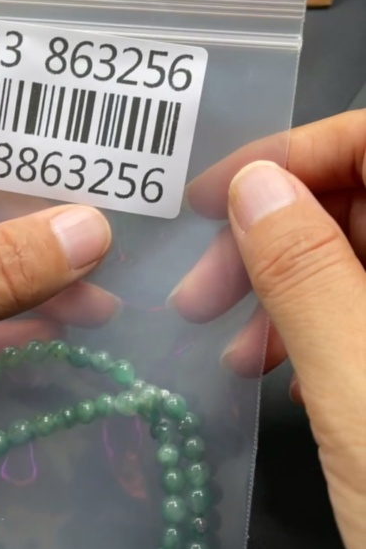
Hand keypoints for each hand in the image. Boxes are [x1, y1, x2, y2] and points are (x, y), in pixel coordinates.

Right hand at [169, 113, 365, 548]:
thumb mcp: (364, 394)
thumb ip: (309, 278)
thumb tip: (255, 186)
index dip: (297, 153)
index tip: (213, 197)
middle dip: (274, 234)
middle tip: (200, 292)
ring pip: (363, 259)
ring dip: (287, 288)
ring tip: (227, 344)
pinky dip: (318, 329)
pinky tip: (276, 371)